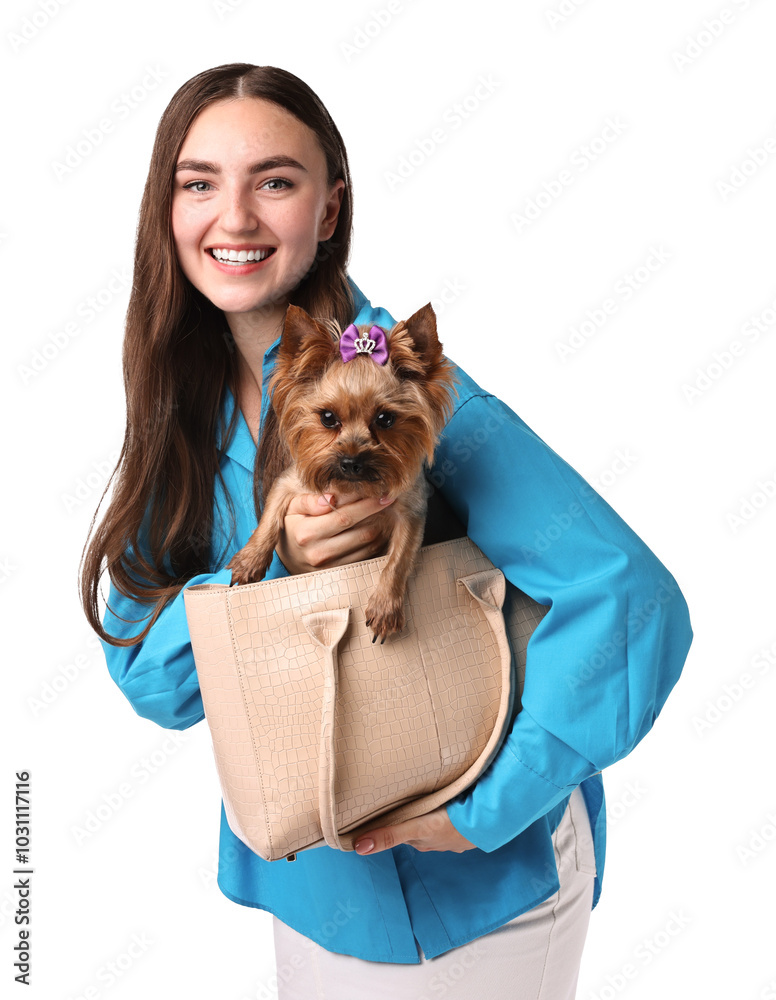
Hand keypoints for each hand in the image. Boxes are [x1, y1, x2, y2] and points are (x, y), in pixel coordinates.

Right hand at [275, 490, 394, 574]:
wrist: (289, 556)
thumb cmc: (294, 524)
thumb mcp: (292, 508)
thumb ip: (308, 500)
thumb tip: (331, 498)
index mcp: (306, 532)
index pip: (344, 517)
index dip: (366, 505)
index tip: (383, 494)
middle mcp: (318, 552)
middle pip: (360, 532)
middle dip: (378, 514)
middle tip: (390, 500)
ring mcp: (330, 566)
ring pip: (367, 545)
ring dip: (381, 527)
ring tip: (385, 512)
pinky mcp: (340, 573)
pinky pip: (367, 556)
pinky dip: (377, 541)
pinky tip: (379, 527)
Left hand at [353, 806, 477, 855]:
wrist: (491, 819)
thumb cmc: (454, 825)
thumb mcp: (418, 828)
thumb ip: (389, 835)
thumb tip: (358, 847)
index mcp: (424, 840)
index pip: (403, 831)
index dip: (394, 820)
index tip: (386, 808)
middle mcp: (439, 840)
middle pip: (419, 825)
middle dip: (413, 813)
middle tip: (405, 795)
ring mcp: (457, 832)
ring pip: (437, 820)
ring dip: (433, 810)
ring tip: (429, 794)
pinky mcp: (471, 822)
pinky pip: (456, 814)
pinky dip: (451, 807)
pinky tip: (454, 797)